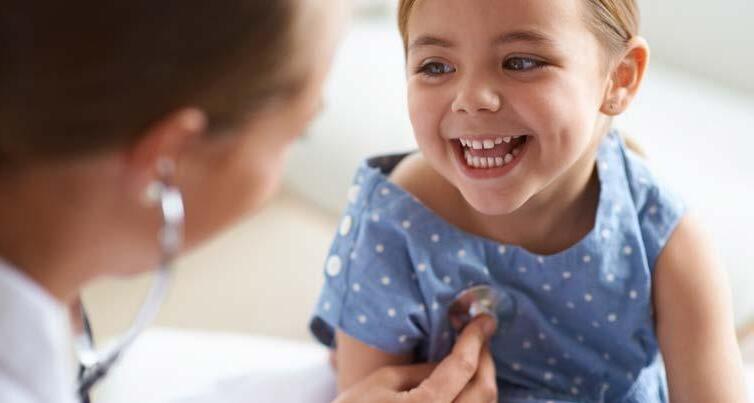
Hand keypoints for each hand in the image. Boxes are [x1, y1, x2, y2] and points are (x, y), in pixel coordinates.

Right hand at [333, 315, 497, 402]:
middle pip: (484, 390)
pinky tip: (465, 384)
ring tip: (473, 357)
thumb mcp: (384, 380)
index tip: (484, 319)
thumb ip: (424, 369)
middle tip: (480, 336)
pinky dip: (476, 398)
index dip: (475, 339)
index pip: (463, 367)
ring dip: (484, 380)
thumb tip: (454, 359)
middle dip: (486, 359)